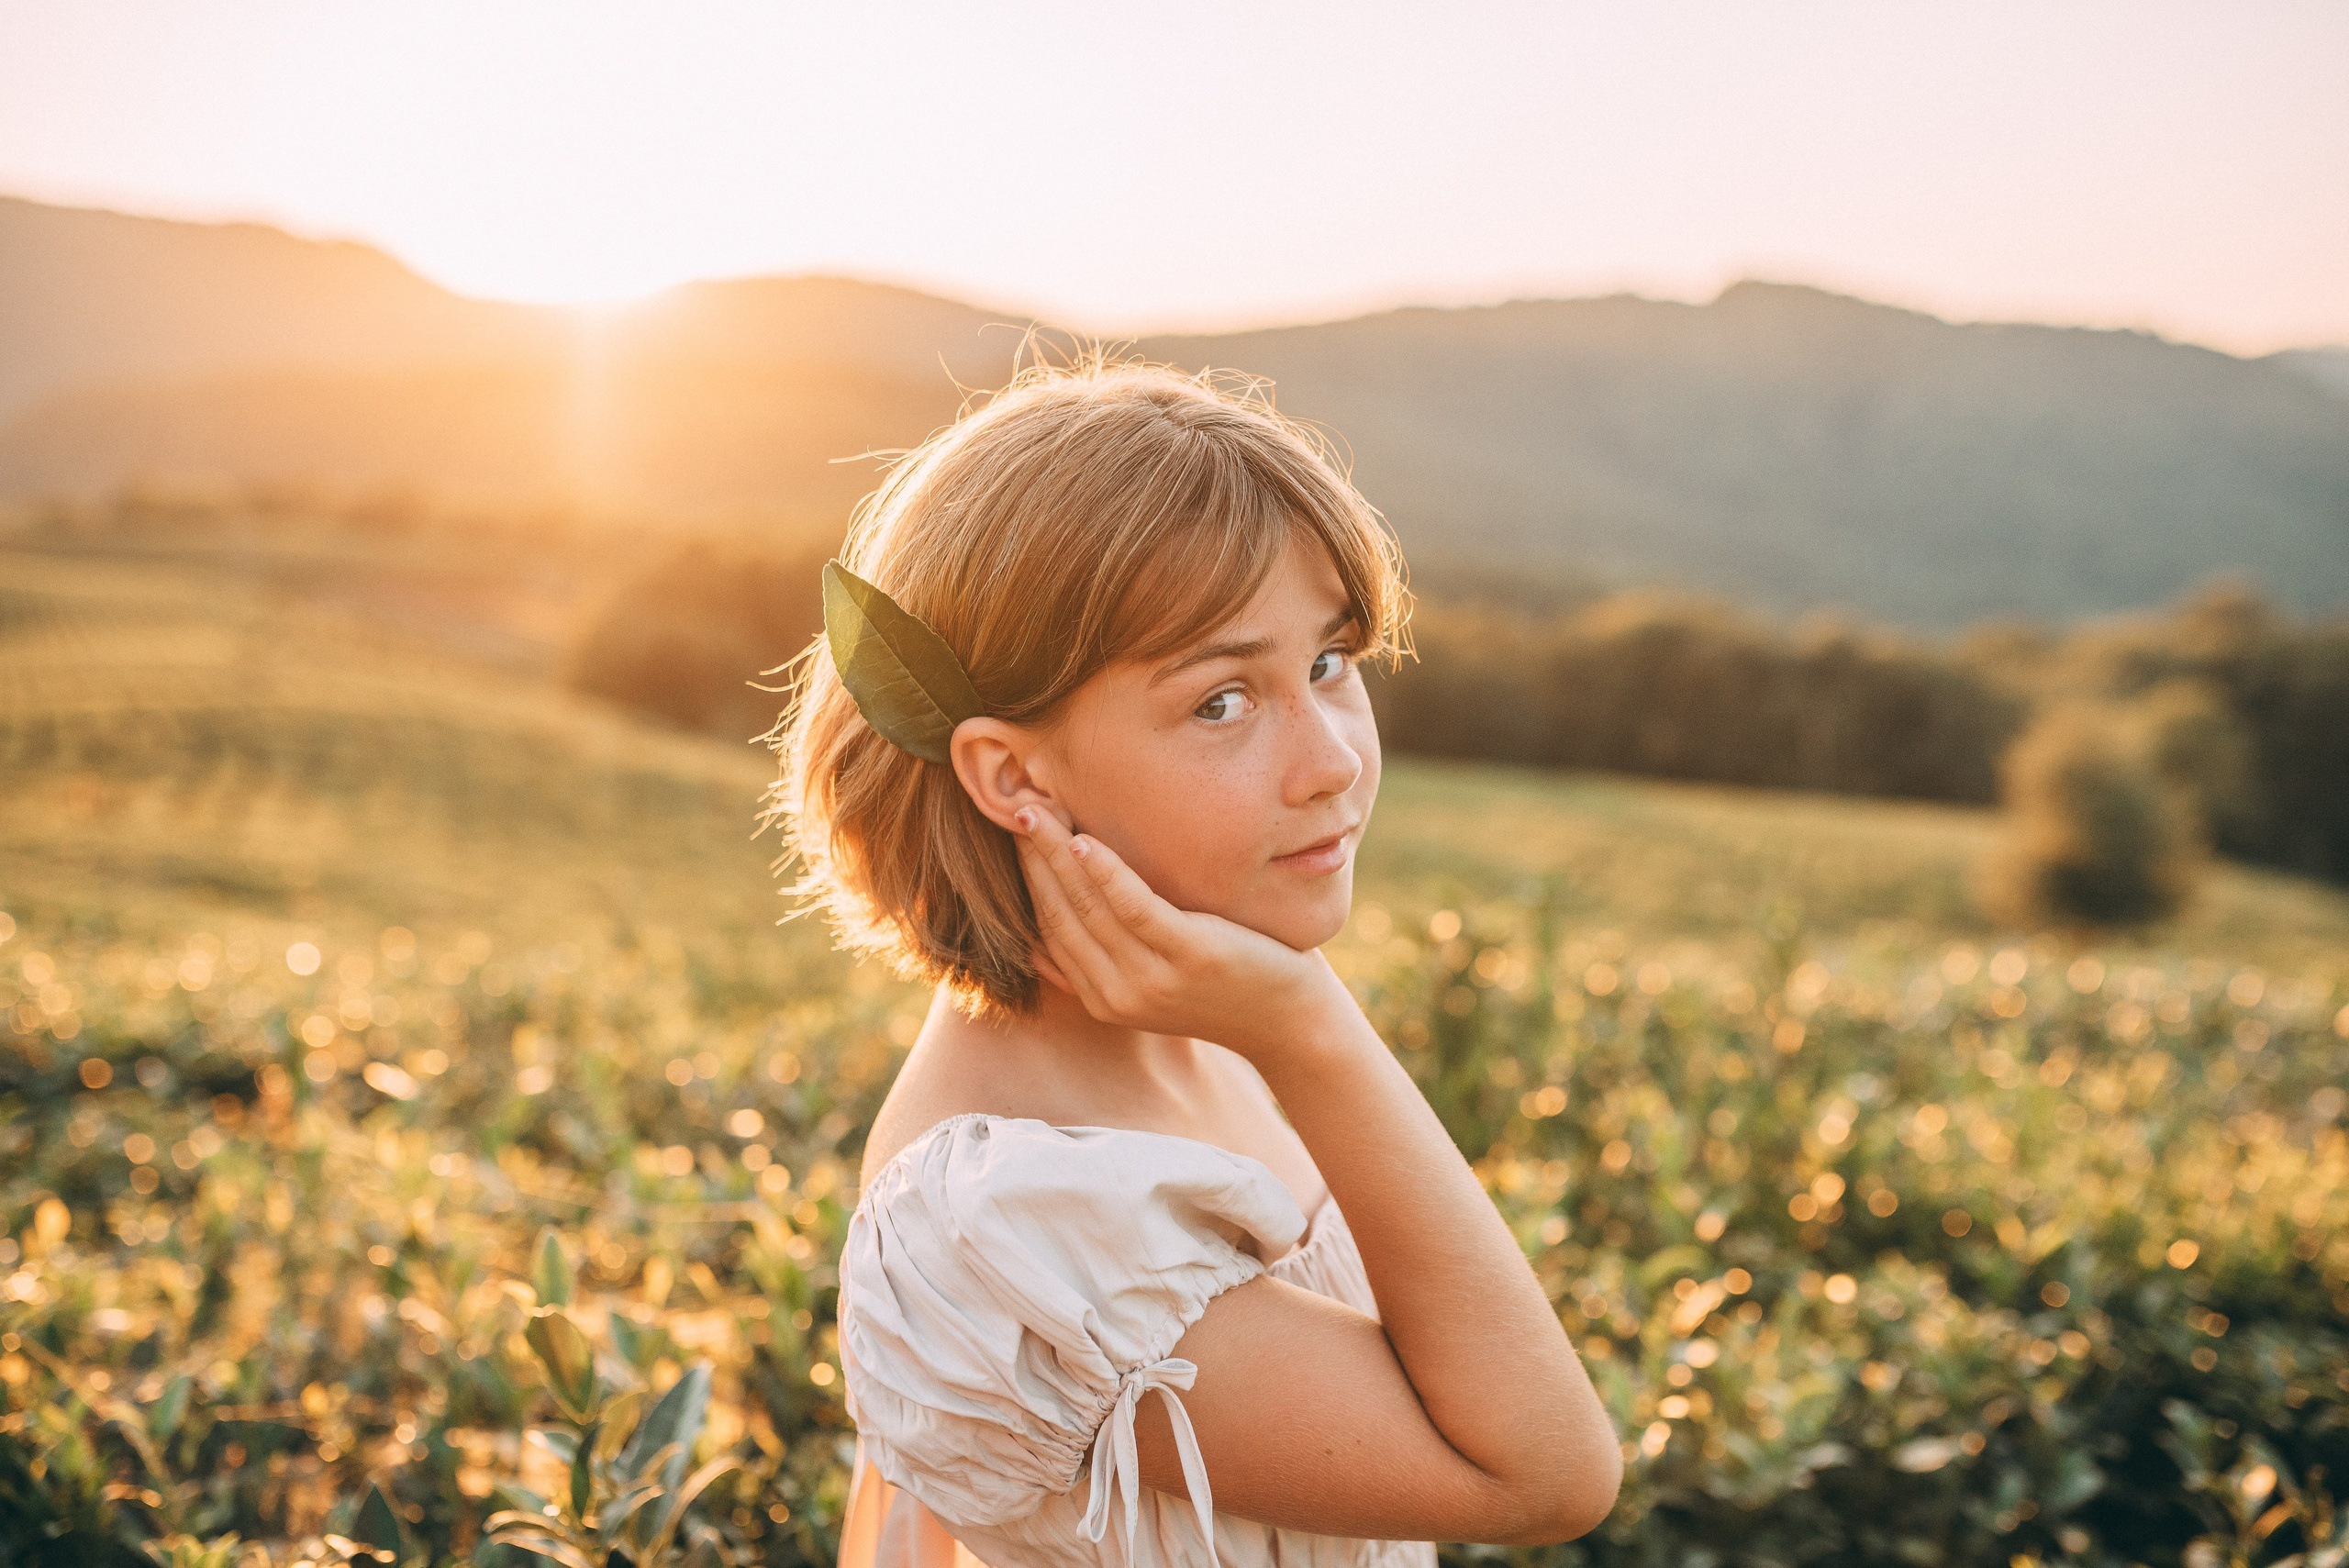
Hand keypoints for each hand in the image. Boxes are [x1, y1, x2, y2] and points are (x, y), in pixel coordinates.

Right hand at [1011, 807, 1353, 1063]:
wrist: (1291, 1023)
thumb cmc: (1226, 985)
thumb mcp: (1155, 979)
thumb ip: (1107, 958)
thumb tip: (1049, 932)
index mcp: (1102, 997)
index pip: (1047, 927)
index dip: (1026, 876)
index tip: (1014, 830)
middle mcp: (1118, 993)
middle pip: (1058, 912)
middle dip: (1032, 857)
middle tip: (1013, 805)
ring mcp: (1152, 979)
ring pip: (1088, 906)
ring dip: (1056, 853)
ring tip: (1035, 810)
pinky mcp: (1190, 956)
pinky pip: (1135, 909)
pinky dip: (1105, 872)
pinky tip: (1083, 838)